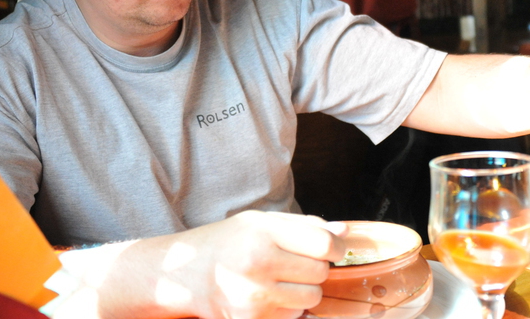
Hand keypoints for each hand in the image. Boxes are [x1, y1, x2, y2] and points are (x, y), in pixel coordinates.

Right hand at [56, 211, 347, 318]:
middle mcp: (258, 265)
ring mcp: (254, 297)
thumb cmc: (228, 242)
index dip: (336, 248)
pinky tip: (269, 296)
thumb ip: (304, 225)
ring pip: (311, 299)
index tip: (333, 249)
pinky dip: (289, 309)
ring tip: (281, 280)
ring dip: (304, 291)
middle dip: (315, 268)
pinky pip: (293, 317)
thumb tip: (343, 233)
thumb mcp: (260, 221)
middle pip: (320, 273)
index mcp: (262, 234)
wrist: (186, 273)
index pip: (324, 245)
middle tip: (295, 264)